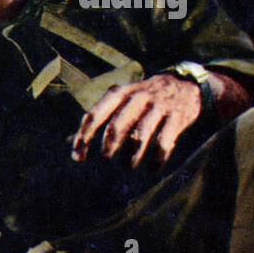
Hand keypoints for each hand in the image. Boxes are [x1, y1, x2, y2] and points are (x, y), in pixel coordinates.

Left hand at [70, 73, 202, 168]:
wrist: (184, 84)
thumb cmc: (144, 98)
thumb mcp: (121, 100)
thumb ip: (98, 119)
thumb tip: (69, 142)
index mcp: (119, 93)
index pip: (95, 115)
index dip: (84, 138)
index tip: (78, 157)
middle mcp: (137, 97)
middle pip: (117, 126)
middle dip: (108, 147)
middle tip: (105, 163)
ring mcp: (158, 106)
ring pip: (140, 134)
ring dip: (132, 155)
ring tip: (128, 166)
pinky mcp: (177, 116)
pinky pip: (164, 141)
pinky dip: (158, 158)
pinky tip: (154, 168)